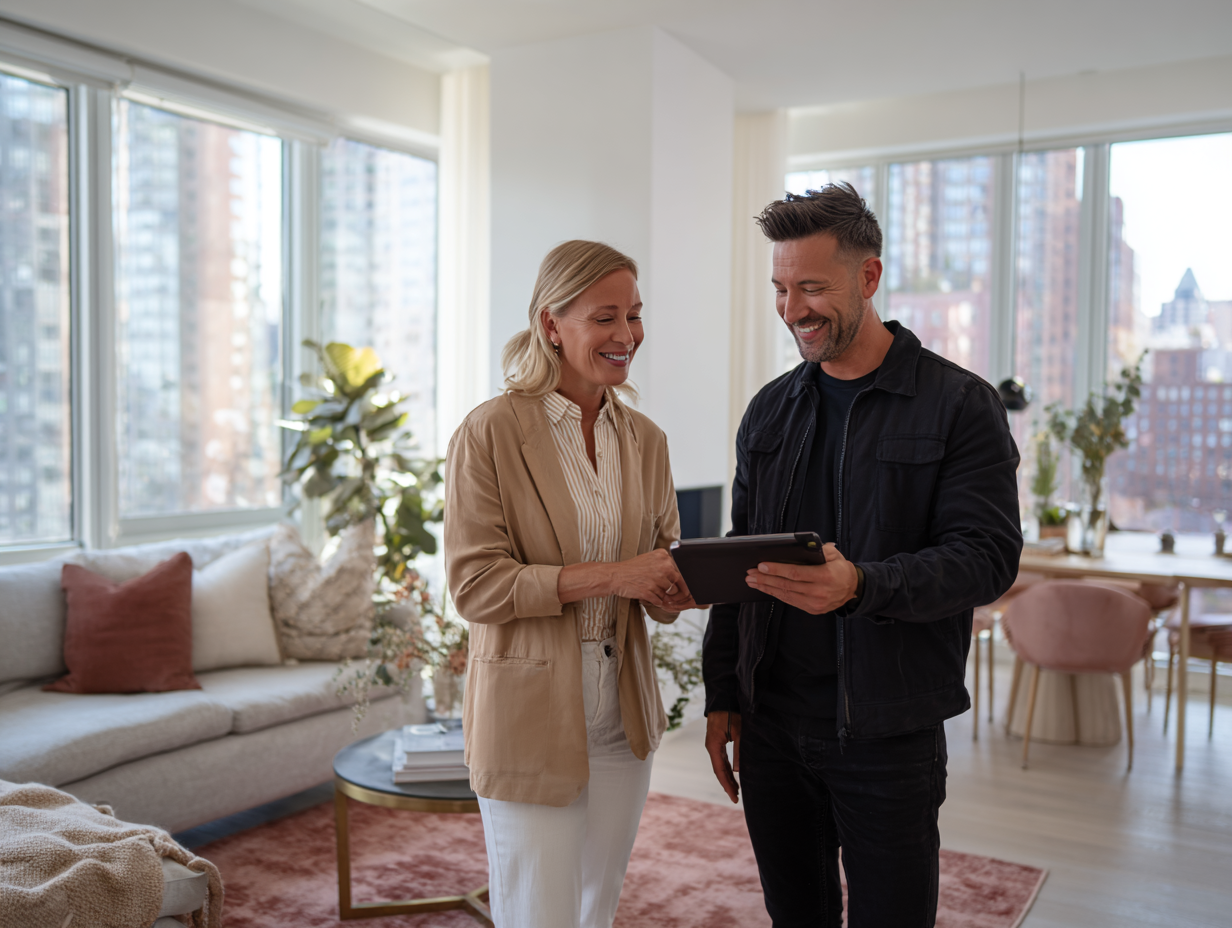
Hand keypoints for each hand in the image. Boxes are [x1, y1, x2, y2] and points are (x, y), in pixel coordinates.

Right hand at [559, 549, 695, 608]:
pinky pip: (659, 601)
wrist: (615, 575)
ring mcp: (657, 579)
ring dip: (662, 596)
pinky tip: (647, 595)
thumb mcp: (651, 559)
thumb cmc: (632, 569)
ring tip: (650, 590)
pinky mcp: (650, 591)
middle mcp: (663, 566)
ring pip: (668, 594)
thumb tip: (682, 579)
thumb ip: (666, 565)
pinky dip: (655, 601)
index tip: (683, 589)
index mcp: (664, 556)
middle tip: (668, 595)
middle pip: (677, 585)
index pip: (681, 572)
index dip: (682, 583)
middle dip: (674, 593)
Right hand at [705, 711, 740, 802]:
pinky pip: (721, 759)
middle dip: (727, 785)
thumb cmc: (730, 713)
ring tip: (736, 790)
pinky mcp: (717, 742)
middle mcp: (711, 747)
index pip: (720, 771)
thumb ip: (739, 750)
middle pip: (719, 771)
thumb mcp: (738, 731)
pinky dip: (727, 769)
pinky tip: (733, 775)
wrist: (722, 699)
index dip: (727, 785)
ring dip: (727, 778)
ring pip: (720, 766)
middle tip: (736, 798)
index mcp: (714, 746)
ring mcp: (713, 745)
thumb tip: (739, 770)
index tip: (734, 797)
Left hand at [745, 543, 857, 614]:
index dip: (777, 570)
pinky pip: (790, 601)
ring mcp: (815, 603)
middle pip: (786, 585)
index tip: (761, 566)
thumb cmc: (840, 568)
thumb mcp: (834, 554)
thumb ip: (819, 549)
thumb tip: (799, 546)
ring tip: (752, 581)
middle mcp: (819, 592)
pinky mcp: (812, 609)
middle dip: (765, 579)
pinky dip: (776, 594)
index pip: (795, 573)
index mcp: (825, 576)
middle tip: (750, 574)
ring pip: (785, 595)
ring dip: (766, 587)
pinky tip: (766, 588)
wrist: (853, 589)